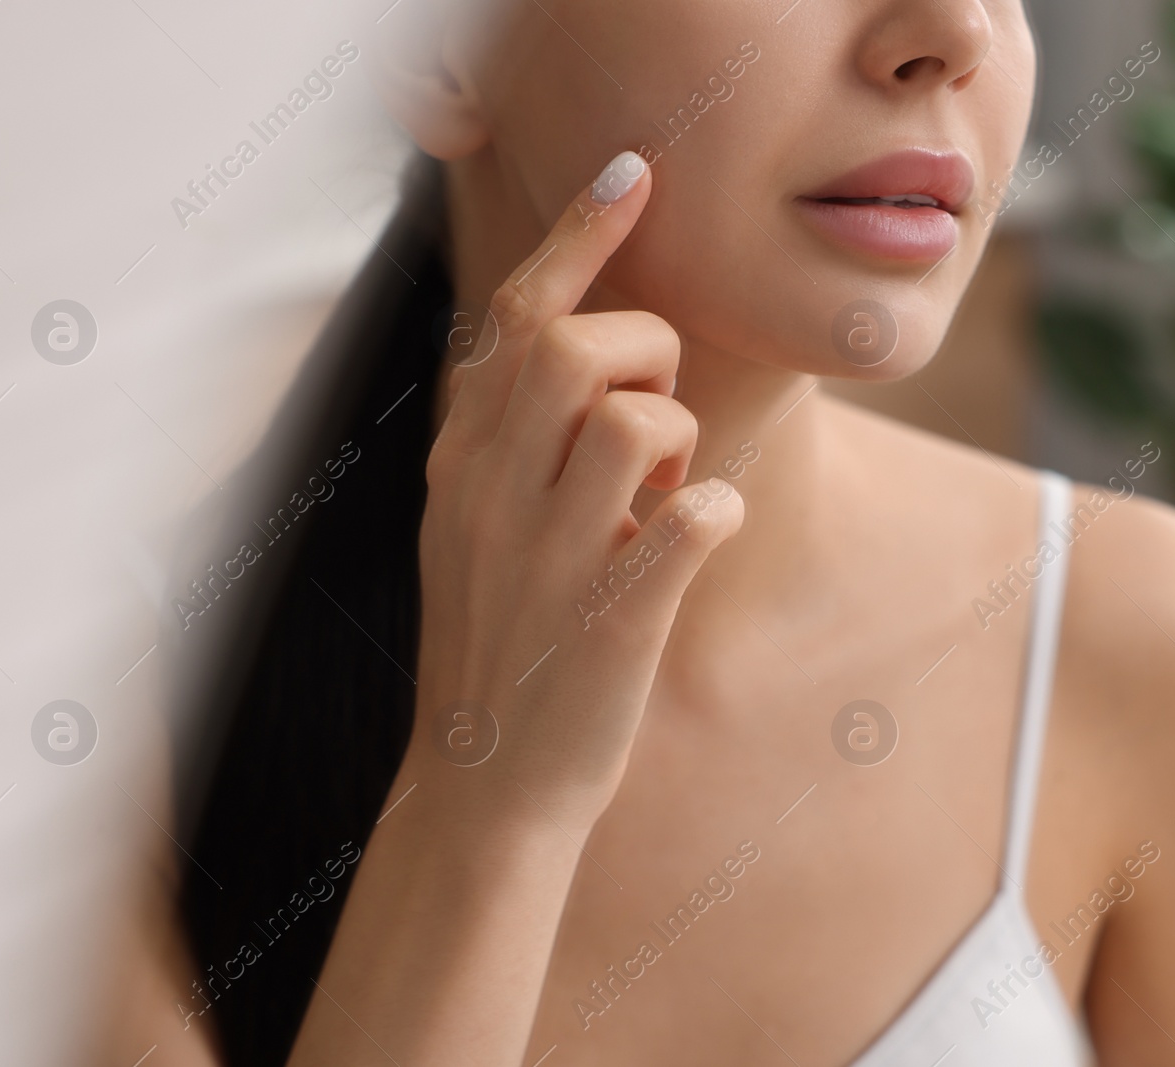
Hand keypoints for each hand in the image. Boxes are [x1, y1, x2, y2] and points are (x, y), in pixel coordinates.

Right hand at [413, 151, 743, 825]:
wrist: (483, 785)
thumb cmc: (498, 640)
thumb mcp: (471, 525)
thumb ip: (504, 435)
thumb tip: (566, 338)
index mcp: (462, 462)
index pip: (515, 316)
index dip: (582, 234)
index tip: (635, 172)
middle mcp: (494, 495)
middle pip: (577, 345)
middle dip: (645, 352)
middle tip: (653, 416)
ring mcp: (550, 559)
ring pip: (637, 420)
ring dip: (679, 442)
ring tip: (658, 496)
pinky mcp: (612, 622)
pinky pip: (693, 523)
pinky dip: (712, 514)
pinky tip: (691, 538)